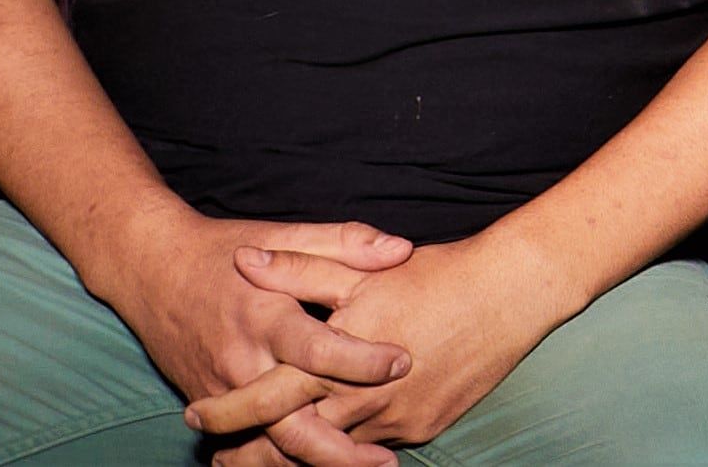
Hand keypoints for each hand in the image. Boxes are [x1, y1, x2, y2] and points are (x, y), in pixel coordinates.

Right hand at [85, 209, 413, 446]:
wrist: (150, 269)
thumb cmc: (223, 249)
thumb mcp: (282, 233)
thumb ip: (343, 242)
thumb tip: (401, 250)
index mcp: (264, 313)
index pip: (315, 349)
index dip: (359, 361)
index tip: (402, 363)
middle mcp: (242, 360)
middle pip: (289, 422)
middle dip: (338, 449)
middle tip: (386, 459)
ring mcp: (221, 390)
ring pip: (267, 444)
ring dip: (313, 463)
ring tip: (362, 465)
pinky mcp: (207, 402)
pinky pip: (245, 441)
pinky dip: (278, 458)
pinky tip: (315, 462)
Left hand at [227, 225, 571, 462]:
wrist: (510, 294)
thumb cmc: (434, 275)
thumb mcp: (360, 268)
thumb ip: (298, 268)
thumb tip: (245, 260)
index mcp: (337, 360)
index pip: (268, 398)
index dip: (228, 412)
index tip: (197, 416)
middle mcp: (363, 401)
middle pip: (293, 444)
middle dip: (252, 457)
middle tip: (222, 462)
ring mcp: (396, 420)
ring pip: (334, 454)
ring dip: (299, 457)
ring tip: (266, 457)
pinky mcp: (423, 427)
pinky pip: (375, 446)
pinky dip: (349, 449)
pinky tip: (336, 440)